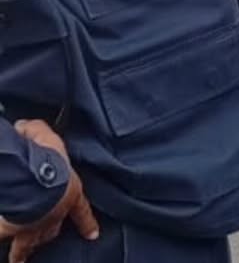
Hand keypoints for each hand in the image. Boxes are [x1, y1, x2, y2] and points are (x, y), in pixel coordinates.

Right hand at [0, 121, 98, 261]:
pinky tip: (8, 256)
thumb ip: (35, 130)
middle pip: (53, 231)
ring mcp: (32, 227)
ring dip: (26, 249)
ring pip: (30, 243)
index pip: (82, 210)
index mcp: (70, 195)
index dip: (87, 223)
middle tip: (48, 237)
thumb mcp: (46, 136)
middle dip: (50, 234)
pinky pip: (6, 241)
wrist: (33, 183)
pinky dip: (7, 247)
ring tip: (20, 258)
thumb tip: (24, 125)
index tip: (93, 235)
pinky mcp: (11, 232)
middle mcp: (53, 215)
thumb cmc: (47, 160)